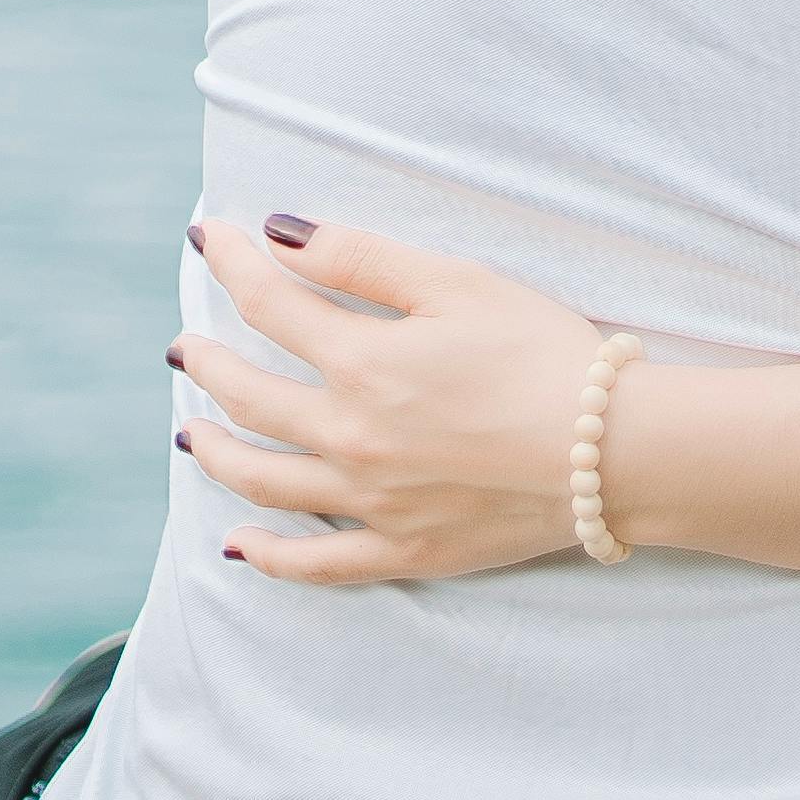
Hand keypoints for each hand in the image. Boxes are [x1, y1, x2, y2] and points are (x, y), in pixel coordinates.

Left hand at [170, 214, 616, 585]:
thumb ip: (361, 257)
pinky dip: (270, 558)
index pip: (270, 305)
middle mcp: (349, 437)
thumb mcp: (456, 283)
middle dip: (208, 367)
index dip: (231, 264)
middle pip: (251, 399)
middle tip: (186, 350)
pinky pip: (319, 565)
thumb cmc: (543, 353)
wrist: (612, 451)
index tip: (206, 237)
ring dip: (218, 455)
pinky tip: (238, 546)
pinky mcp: (406, 549)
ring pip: (266, 482)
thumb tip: (278, 235)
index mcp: (361, 363)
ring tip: (193, 437)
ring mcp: (372, 502)